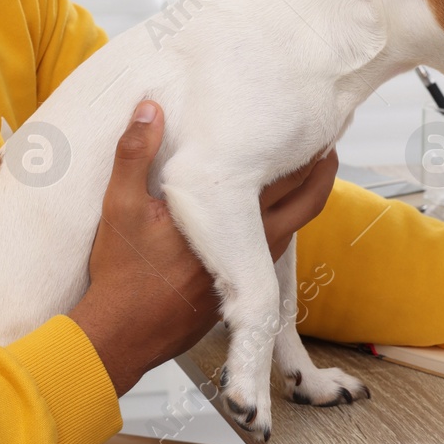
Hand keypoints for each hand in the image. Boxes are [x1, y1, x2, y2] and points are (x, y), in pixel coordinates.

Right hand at [68, 100, 338, 394]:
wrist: (122, 336)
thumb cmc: (123, 273)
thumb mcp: (120, 206)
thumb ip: (135, 153)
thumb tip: (150, 107)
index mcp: (235, 222)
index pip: (287, 178)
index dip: (306, 150)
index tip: (316, 126)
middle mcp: (255, 247)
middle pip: (305, 202)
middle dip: (318, 170)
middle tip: (324, 139)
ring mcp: (251, 271)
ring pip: (292, 225)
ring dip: (300, 195)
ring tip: (300, 165)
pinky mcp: (241, 288)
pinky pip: (272, 246)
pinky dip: (279, 220)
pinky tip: (264, 207)